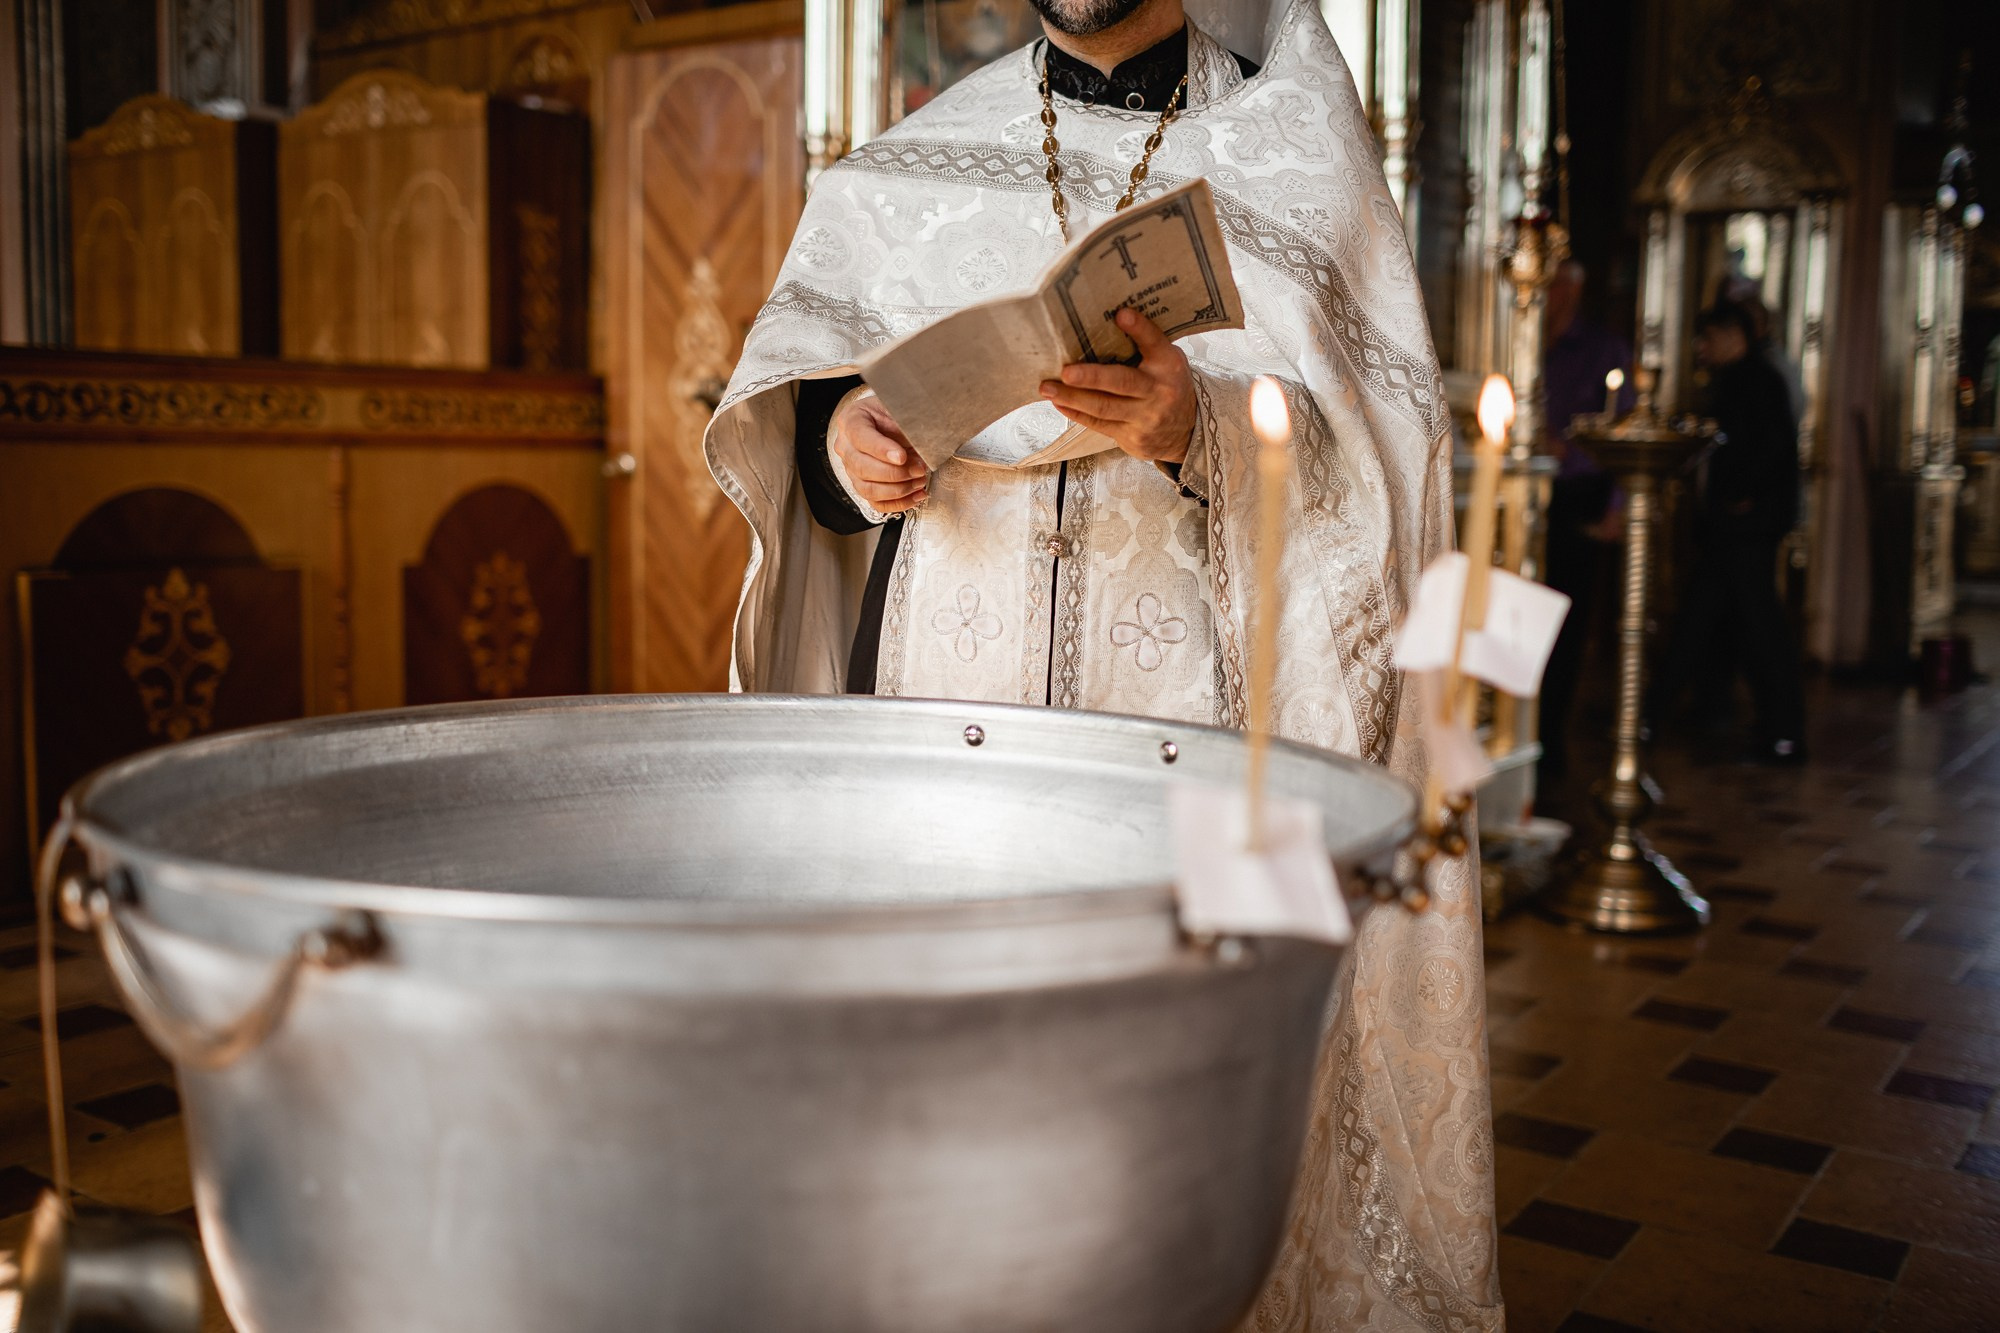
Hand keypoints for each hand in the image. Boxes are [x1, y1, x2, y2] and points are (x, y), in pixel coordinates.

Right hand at [831, 390, 927, 512]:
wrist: (892, 421)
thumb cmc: (895, 413)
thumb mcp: (900, 409)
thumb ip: (907, 424)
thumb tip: (923, 446)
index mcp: (852, 420)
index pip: (860, 437)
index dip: (880, 449)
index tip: (901, 456)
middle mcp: (846, 446)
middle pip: (862, 467)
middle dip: (894, 473)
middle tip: (918, 469)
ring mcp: (851, 469)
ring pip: (868, 489)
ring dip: (898, 490)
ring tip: (920, 481)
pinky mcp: (862, 486)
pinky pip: (876, 503)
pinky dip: (899, 503)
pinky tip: (917, 495)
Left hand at [1040, 308, 1195, 465]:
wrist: (1188, 431)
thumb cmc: (1168, 387)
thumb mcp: (1166, 362)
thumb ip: (1144, 346)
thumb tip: (1109, 321)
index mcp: (1169, 367)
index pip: (1155, 344)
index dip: (1139, 329)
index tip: (1121, 315)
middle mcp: (1159, 393)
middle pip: (1123, 382)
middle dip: (1092, 377)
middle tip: (1066, 372)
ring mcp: (1145, 418)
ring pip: (1104, 407)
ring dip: (1073, 397)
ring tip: (1048, 387)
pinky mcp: (1131, 437)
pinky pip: (1099, 424)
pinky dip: (1076, 412)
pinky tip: (1059, 402)